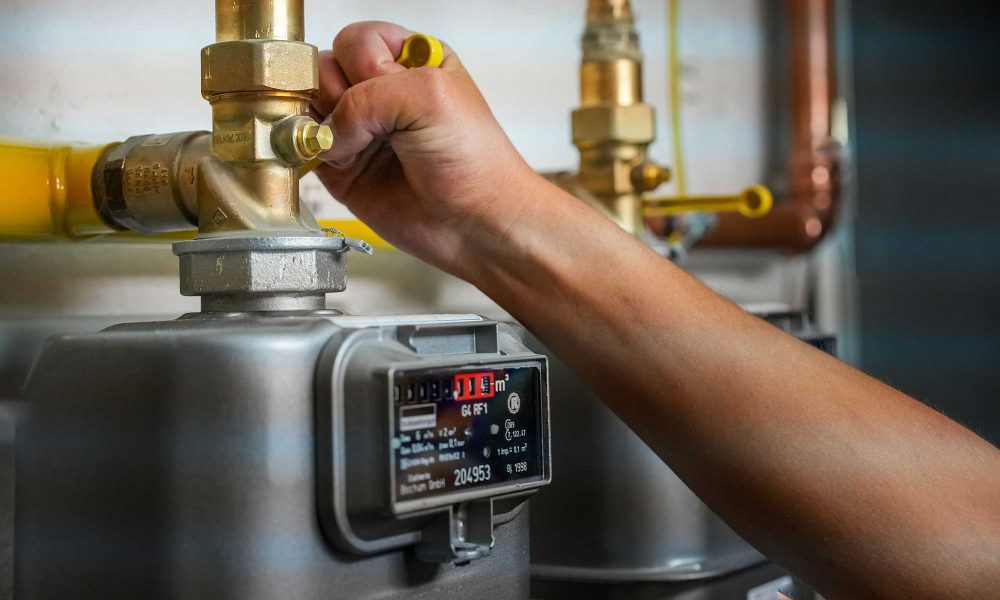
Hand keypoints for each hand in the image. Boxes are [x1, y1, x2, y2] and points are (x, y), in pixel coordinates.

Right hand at [311, 21, 541, 275]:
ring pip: (308, 104)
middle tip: (366, 123)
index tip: (381, 87)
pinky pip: (301, 145)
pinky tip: (338, 160)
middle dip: (337, 93)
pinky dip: (306, 149)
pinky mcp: (341, 165)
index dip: (360, 62)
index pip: (357, 39)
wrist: (476, 222)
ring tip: (351, 145)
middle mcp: (380, 90)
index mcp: (409, 60)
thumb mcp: (431, 97)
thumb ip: (370, 96)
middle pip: (325, 67)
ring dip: (320, 123)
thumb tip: (329, 128)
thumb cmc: (474, 160)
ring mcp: (358, 128)